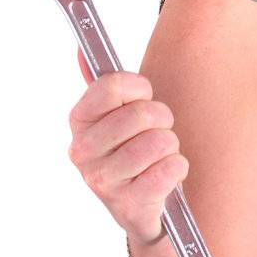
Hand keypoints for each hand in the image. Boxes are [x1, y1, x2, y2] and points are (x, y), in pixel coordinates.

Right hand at [68, 47, 188, 244]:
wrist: (139, 207)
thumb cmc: (130, 152)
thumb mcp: (112, 118)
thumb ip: (102, 85)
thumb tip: (82, 49)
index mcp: (78, 121)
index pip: (114, 85)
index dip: (140, 89)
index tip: (142, 100)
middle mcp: (83, 151)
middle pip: (143, 114)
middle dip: (162, 121)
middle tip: (155, 133)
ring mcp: (103, 180)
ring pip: (160, 142)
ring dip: (170, 147)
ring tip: (158, 157)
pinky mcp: (128, 204)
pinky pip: (172, 169)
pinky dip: (178, 169)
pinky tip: (164, 177)